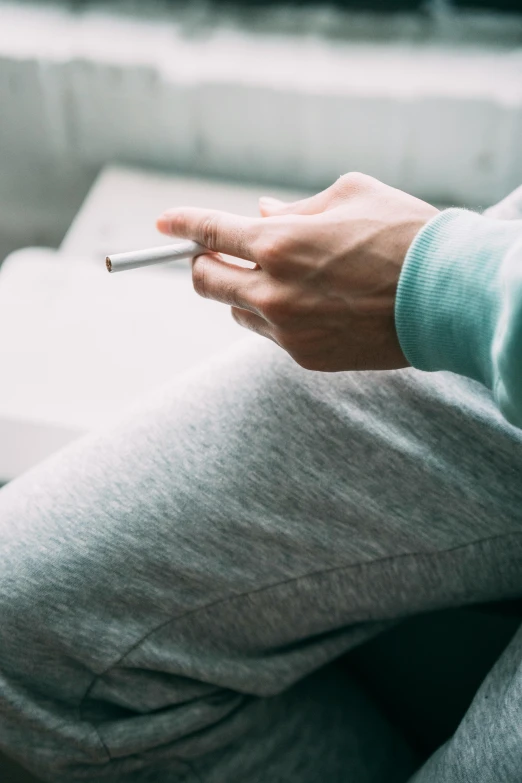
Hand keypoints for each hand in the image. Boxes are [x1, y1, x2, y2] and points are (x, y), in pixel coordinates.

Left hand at [157, 173, 438, 371]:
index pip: (208, 231)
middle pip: (204, 282)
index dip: (180, 224)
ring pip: (237, 312)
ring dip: (244, 293)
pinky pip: (270, 335)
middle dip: (202, 264)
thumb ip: (295, 209)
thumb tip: (260, 216)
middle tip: (219, 254)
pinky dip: (276, 317)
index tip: (162, 223)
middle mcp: (273, 291)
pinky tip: (314, 305)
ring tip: (286, 280)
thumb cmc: (404, 235)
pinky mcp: (305, 357)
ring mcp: (287, 330)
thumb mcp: (349, 197)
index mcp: (279, 243)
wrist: (445, 297)